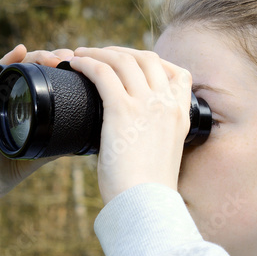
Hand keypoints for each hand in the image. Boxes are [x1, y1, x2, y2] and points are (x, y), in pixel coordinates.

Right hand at [0, 44, 74, 230]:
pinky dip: (7, 60)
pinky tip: (20, 50)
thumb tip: (84, 134)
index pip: (50, 83)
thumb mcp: (35, 158)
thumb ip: (55, 146)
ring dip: (36, 56)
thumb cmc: (1, 173)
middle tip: (67, 60)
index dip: (65, 73)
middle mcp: (15, 98)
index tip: (80, 70)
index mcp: (31, 111)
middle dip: (53, 60)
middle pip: (37, 69)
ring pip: (19, 67)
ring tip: (50, 57)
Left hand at [67, 46, 192, 203]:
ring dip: (99, 52)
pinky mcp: (123, 109)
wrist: (145, 204)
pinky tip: (75, 65)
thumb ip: (151, 137)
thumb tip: (126, 134)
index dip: (154, 62)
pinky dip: (87, 63)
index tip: (134, 64)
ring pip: (123, 60)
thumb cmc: (147, 190)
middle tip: (101, 55)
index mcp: (181, 115)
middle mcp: (167, 103)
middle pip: (147, 58)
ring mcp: (147, 103)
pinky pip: (103, 72)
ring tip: (80, 55)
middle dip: (122, 52)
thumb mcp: (161, 157)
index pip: (178, 73)